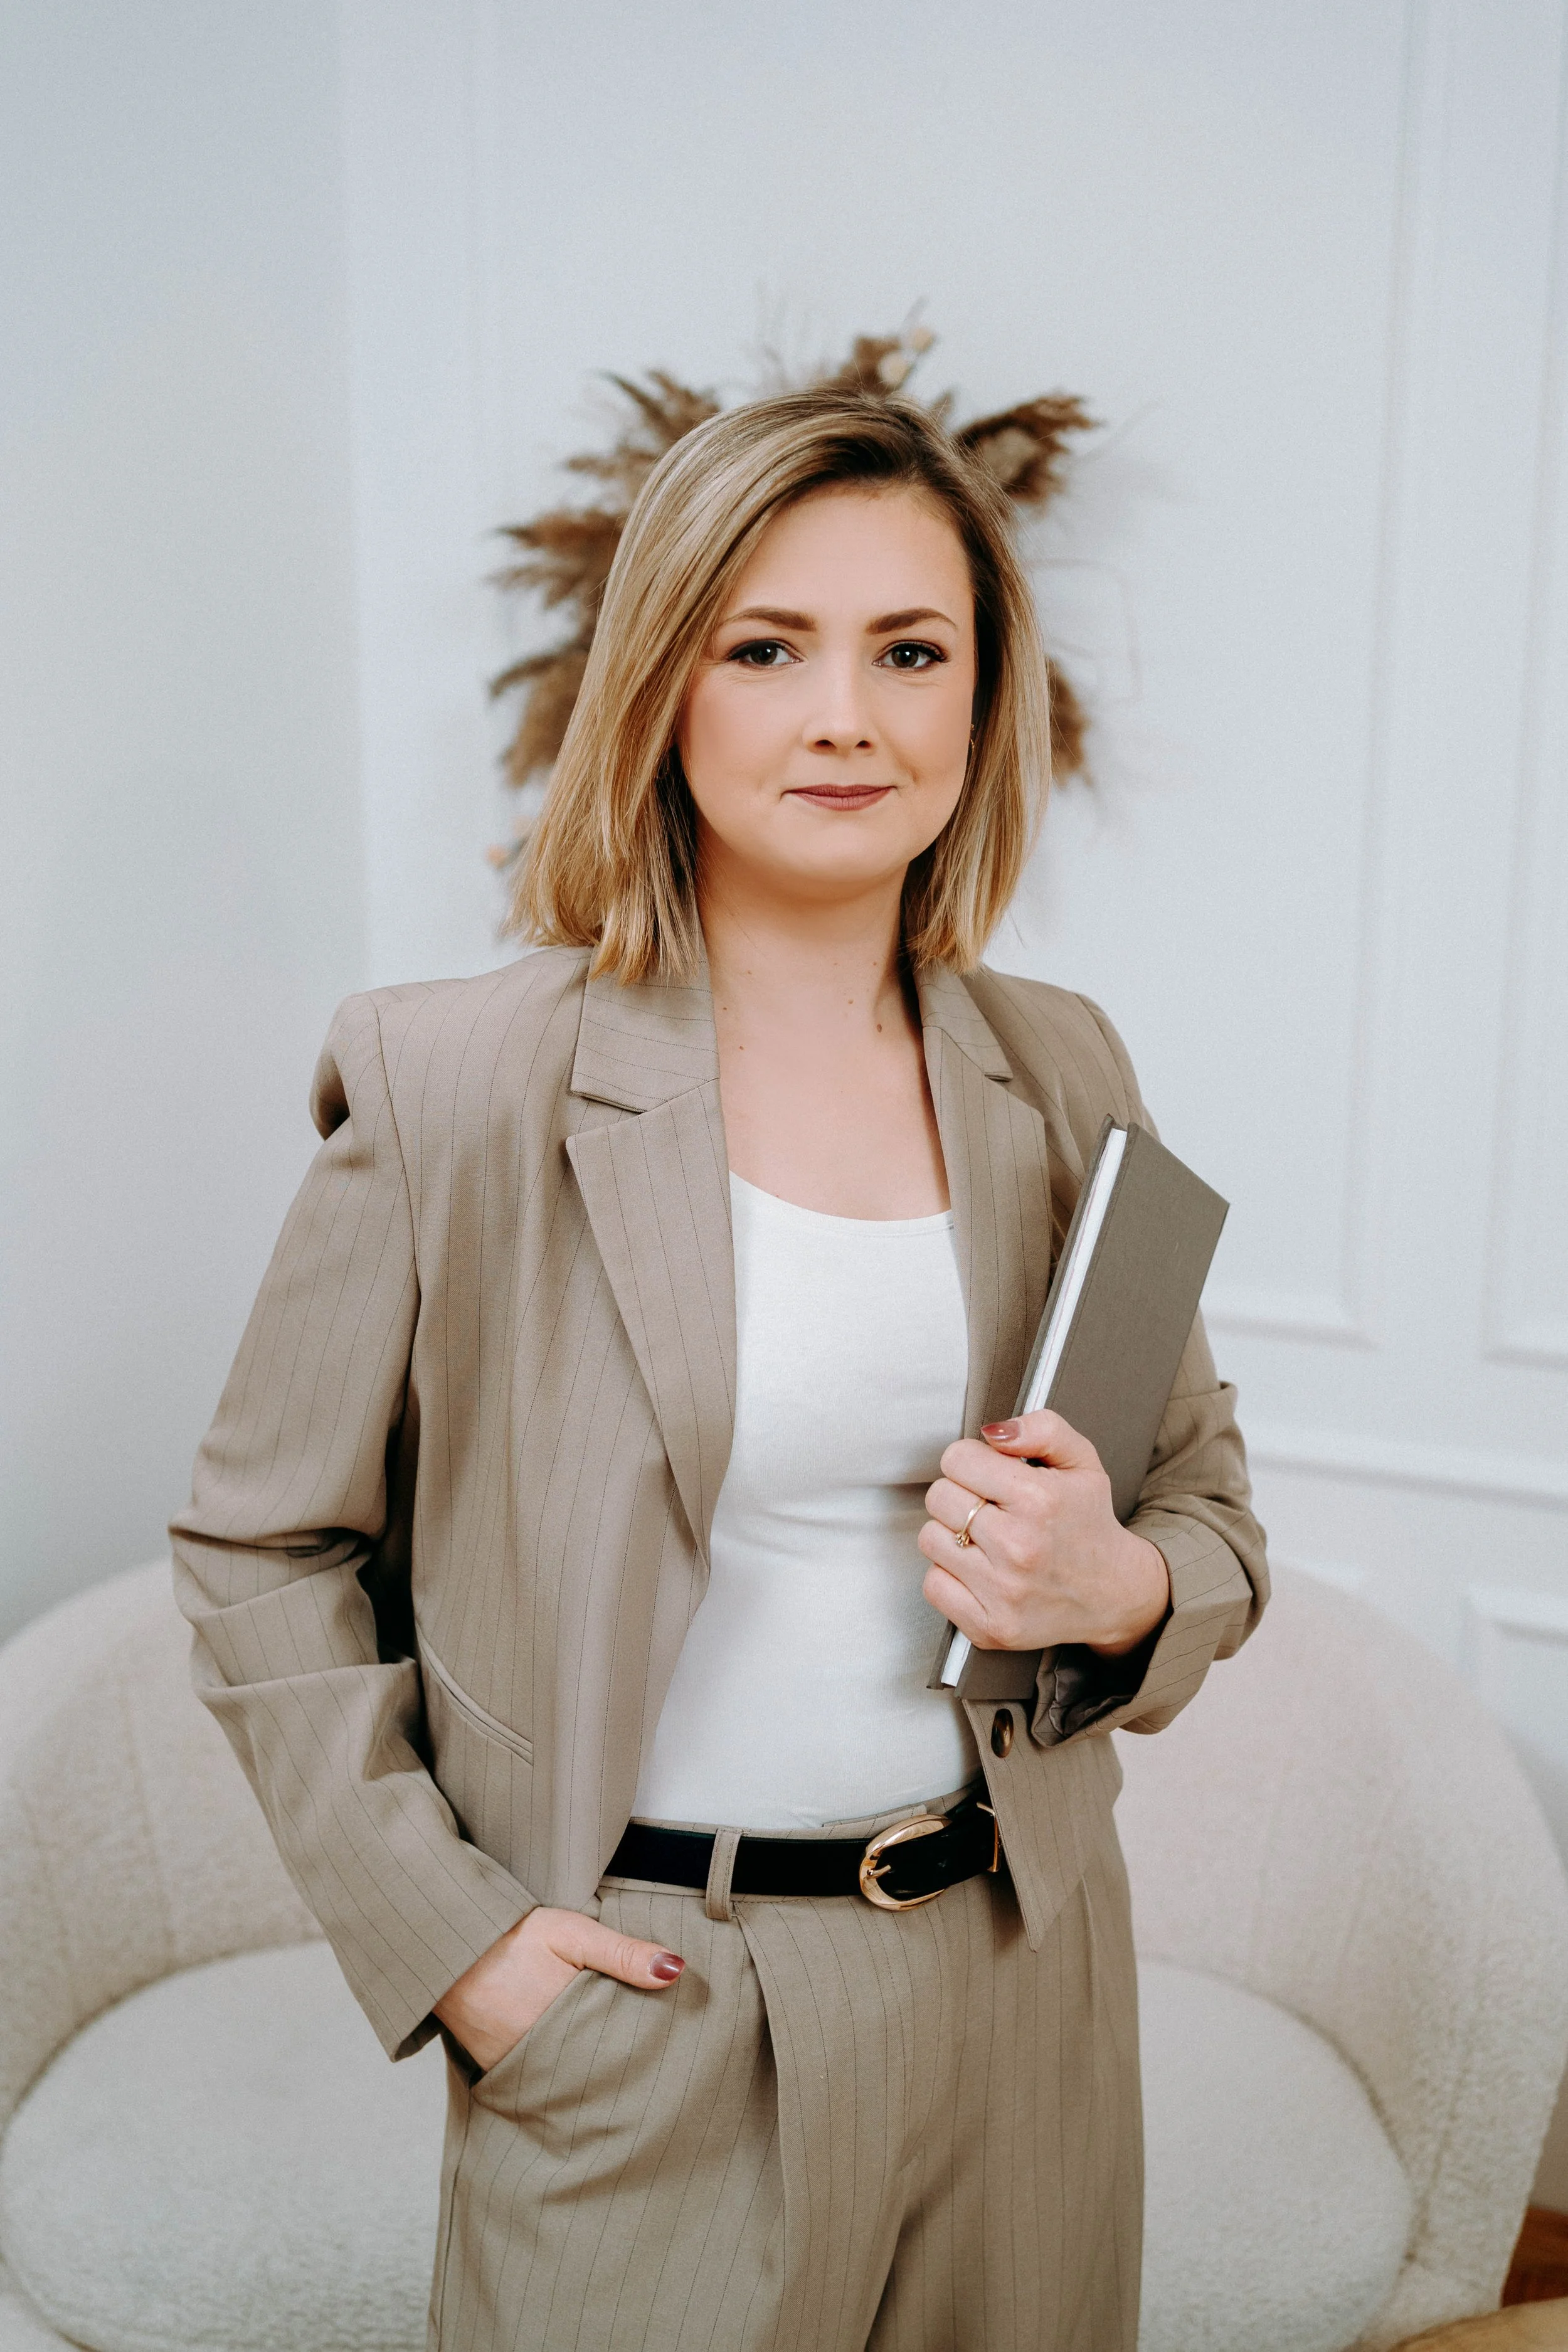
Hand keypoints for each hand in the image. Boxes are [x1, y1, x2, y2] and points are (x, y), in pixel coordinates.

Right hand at [434, 1905, 683, 2073]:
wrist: (448, 1944)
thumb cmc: (512, 1936)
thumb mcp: (571, 1933)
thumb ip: (622, 1953)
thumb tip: (675, 1970)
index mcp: (564, 2028)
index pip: (617, 2053)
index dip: (640, 2051)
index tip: (667, 2048)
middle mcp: (539, 2058)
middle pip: (593, 2073)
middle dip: (617, 2067)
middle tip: (648, 2064)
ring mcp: (513, 2067)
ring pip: (564, 2078)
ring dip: (586, 2071)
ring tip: (613, 2061)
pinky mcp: (495, 2068)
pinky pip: (535, 2077)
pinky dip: (554, 2069)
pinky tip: (571, 2057)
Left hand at [919, 1409, 1169, 1658]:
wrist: (1113, 1593)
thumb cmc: (1089, 1524)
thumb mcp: (1081, 1461)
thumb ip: (1041, 1428)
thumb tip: (993, 1432)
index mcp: (1039, 1500)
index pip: (957, 1459)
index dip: (971, 1461)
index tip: (989, 1474)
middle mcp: (1019, 1547)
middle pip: (939, 1497)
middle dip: (960, 1494)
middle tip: (989, 1506)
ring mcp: (1003, 1592)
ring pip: (931, 1539)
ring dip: (952, 1534)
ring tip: (985, 1539)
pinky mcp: (990, 1626)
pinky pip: (933, 1584)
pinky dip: (949, 1575)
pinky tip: (979, 1569)